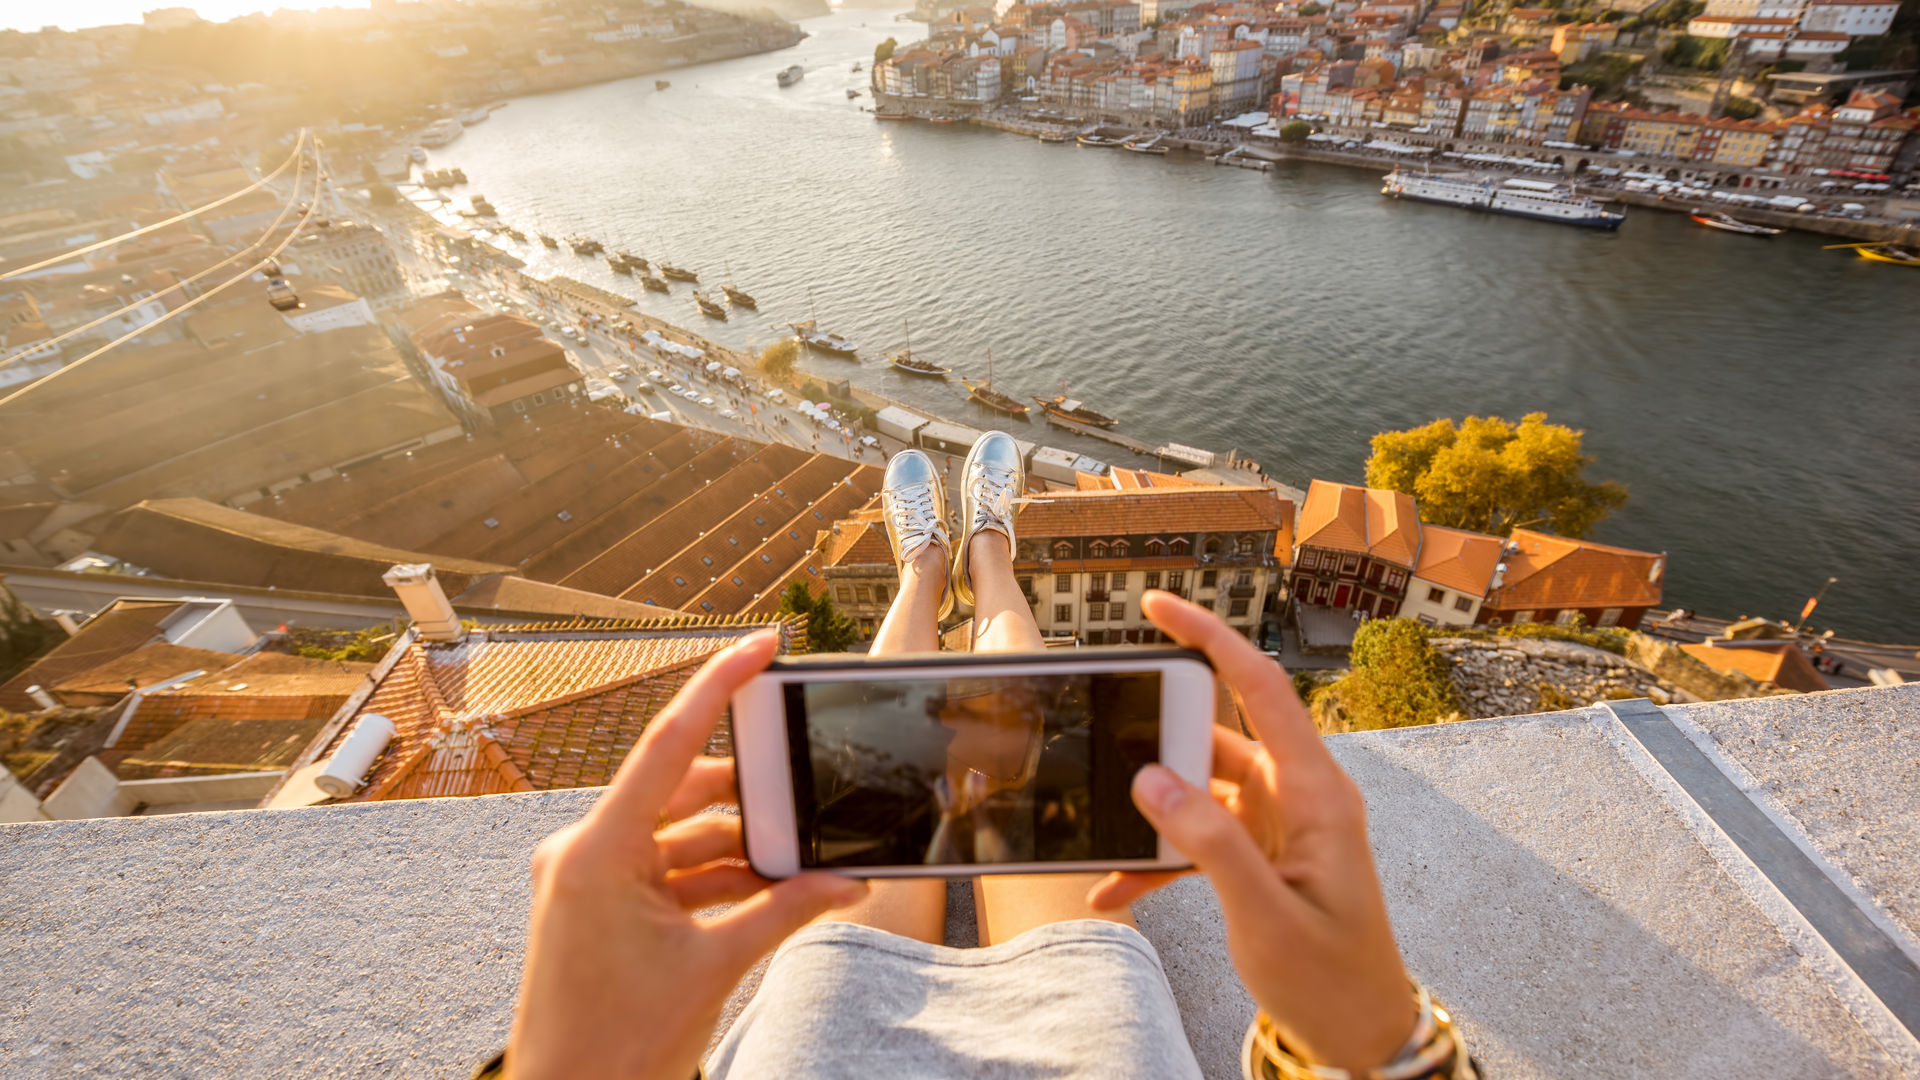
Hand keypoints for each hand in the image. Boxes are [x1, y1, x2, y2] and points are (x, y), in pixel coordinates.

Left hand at [506, 630, 869, 1079]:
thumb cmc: (616, 1047)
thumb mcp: (716, 967)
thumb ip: (784, 910)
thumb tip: (845, 881)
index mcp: (599, 850)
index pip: (669, 743)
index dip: (720, 685)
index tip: (762, 644)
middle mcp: (584, 852)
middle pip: (683, 792)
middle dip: (750, 802)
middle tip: (809, 800)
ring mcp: (588, 880)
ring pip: (680, 837)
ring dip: (738, 851)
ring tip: (797, 870)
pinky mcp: (598, 907)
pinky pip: (667, 871)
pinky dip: (716, 880)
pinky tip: (767, 895)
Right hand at [1089, 593, 1413, 1072]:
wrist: (1359, 1035)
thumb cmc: (1331, 979)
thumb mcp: (1265, 914)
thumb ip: (1210, 844)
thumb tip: (1151, 779)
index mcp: (1316, 793)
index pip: (1261, 687)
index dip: (1210, 637)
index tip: (1158, 607)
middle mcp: (1298, 796)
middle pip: (1214, 735)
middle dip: (1155, 743)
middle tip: (1107, 751)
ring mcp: (1277, 824)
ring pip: (1196, 789)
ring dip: (1149, 815)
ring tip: (1103, 837)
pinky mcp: (1258, 854)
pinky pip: (1196, 835)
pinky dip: (1156, 858)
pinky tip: (1114, 890)